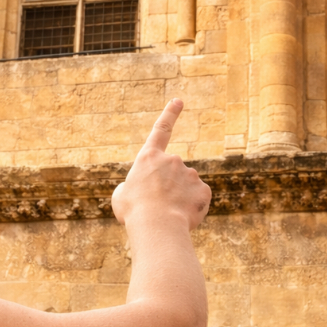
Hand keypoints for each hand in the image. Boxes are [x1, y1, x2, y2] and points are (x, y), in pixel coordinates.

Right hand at [112, 99, 210, 229]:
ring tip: (167, 214)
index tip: (179, 101)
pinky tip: (182, 217)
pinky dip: (191, 209)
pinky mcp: (204, 189)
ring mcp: (190, 174)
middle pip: (172, 174)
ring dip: (178, 200)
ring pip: (186, 188)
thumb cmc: (134, 211)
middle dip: (168, 190)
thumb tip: (143, 191)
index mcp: (149, 157)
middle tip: (156, 207)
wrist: (156, 225)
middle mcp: (172, 160)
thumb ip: (133, 188)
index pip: (161, 130)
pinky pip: (198, 199)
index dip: (170, 114)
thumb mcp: (121, 197)